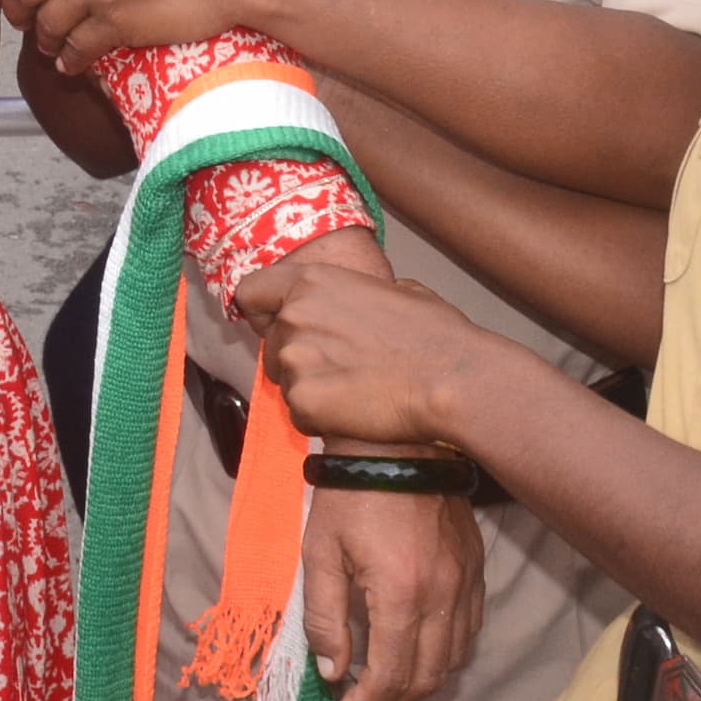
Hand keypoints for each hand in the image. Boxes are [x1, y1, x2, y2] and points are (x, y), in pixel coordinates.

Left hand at [231, 249, 490, 446]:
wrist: (450, 380)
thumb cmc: (435, 334)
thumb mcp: (398, 291)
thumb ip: (359, 294)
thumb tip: (362, 301)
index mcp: (313, 282)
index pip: (250, 293)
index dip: (262, 312)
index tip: (276, 324)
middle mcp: (294, 317)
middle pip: (271, 344)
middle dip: (296, 357)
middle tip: (338, 368)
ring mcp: (294, 361)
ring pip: (285, 380)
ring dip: (310, 387)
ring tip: (353, 391)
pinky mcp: (302, 402)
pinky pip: (299, 413)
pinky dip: (320, 417)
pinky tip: (354, 411)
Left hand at [232, 233, 490, 700]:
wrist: (397, 441)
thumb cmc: (349, 494)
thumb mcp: (320, 554)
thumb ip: (324, 618)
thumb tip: (332, 671)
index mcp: (401, 594)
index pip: (390, 677)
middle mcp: (443, 595)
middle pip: (427, 678)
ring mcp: (466, 583)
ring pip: (453, 659)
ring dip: (419, 683)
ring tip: (384, 686)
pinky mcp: (475, 568)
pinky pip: (468, 630)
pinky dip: (444, 654)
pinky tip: (417, 652)